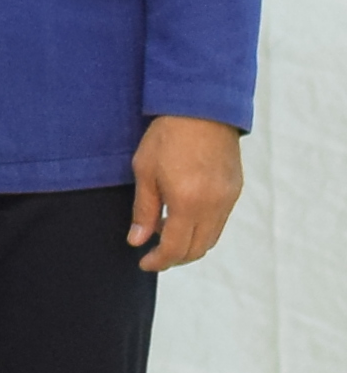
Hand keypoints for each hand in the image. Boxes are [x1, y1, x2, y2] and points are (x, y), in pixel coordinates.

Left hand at [132, 114, 242, 271]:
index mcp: (188, 203)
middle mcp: (213, 206)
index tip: (144, 263)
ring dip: (189, 245)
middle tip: (153, 254)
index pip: (175, 248)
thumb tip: (137, 241)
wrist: (202, 109)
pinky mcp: (235, 191)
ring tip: (165, 235)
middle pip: (197, 249)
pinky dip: (202, 229)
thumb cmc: (166, 137)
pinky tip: (182, 218)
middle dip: (175, 258)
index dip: (159, 261)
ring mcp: (228, 199)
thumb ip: (143, 210)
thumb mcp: (144, 171)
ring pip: (211, 238)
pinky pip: (220, 222)